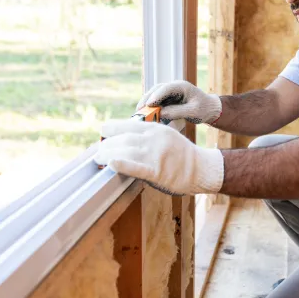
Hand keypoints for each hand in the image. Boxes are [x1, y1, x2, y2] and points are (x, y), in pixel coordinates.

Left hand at [94, 120, 223, 194]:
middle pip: (123, 139)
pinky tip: (111, 165)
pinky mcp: (157, 171)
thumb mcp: (166, 136)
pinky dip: (122, 165)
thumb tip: (125, 139)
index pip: (126, 125)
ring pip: (125, 151)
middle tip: (97, 152)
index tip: (103, 133)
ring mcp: (155, 155)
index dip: (111, 130)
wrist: (201, 168)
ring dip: (108, 155)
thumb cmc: (181, 154)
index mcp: (155, 129)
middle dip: (107, 145)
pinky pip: (136, 167)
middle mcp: (154, 139)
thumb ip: (147, 135)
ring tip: (98, 159)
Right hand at [137, 81, 221, 123]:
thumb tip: (160, 113)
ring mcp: (170, 93)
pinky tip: (146, 115)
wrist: (209, 109)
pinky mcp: (168, 99)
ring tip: (139, 113)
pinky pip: (157, 102)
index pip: (166, 88)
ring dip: (147, 103)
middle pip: (156, 90)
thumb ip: (177, 112)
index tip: (149, 105)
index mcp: (182, 86)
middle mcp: (174, 87)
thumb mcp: (193, 112)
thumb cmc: (204, 109)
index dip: (156, 96)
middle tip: (139, 110)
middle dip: (147, 99)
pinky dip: (151, 108)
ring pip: (154, 95)